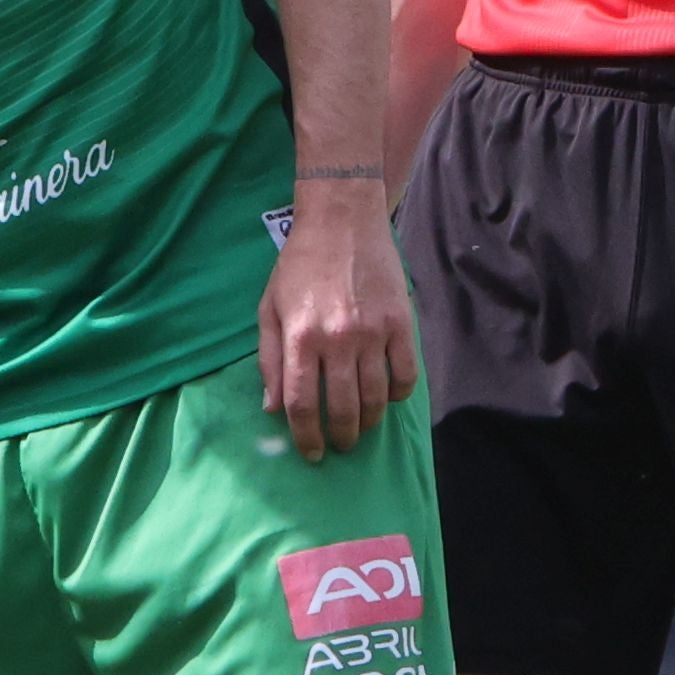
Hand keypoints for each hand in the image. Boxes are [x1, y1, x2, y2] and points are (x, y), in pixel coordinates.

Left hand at [263, 185, 418, 458]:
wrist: (343, 222)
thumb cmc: (299, 266)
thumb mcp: (269, 309)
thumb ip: (269, 360)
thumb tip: (272, 408)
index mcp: (300, 337)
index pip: (302, 404)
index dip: (306, 437)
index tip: (312, 452)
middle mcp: (337, 339)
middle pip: (342, 408)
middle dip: (341, 437)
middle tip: (341, 445)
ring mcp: (372, 333)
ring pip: (376, 398)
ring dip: (369, 423)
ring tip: (362, 428)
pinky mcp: (400, 324)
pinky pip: (405, 375)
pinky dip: (397, 395)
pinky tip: (387, 397)